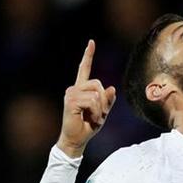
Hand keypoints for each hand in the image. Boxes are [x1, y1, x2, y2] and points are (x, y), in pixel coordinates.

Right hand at [56, 40, 115, 156]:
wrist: (77, 139)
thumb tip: (111, 88)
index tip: (91, 42)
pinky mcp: (71, 101)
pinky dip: (97, 112)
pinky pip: (92, 101)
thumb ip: (108, 100)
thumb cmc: (88, 125)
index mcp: (81, 89)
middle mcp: (74, 89)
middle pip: (98, 84)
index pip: (84, 69)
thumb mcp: (103, 112)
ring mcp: (71, 94)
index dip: (88, 56)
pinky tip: (91, 119)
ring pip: (96, 94)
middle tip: (100, 114)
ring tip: (94, 118)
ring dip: (100, 108)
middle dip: (104, 100)